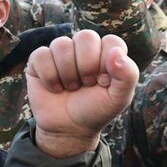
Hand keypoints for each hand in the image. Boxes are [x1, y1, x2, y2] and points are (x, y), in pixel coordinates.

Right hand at [26, 30, 138, 156]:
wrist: (69, 129)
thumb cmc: (96, 110)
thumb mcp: (119, 98)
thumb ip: (128, 75)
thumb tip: (116, 52)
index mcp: (106, 52)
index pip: (111, 41)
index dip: (107, 64)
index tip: (104, 83)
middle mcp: (83, 47)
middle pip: (86, 37)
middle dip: (87, 66)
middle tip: (86, 84)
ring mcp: (60, 52)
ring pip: (61, 45)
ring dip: (67, 73)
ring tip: (71, 87)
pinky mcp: (39, 60)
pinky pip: (41, 55)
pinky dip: (49, 77)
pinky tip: (55, 88)